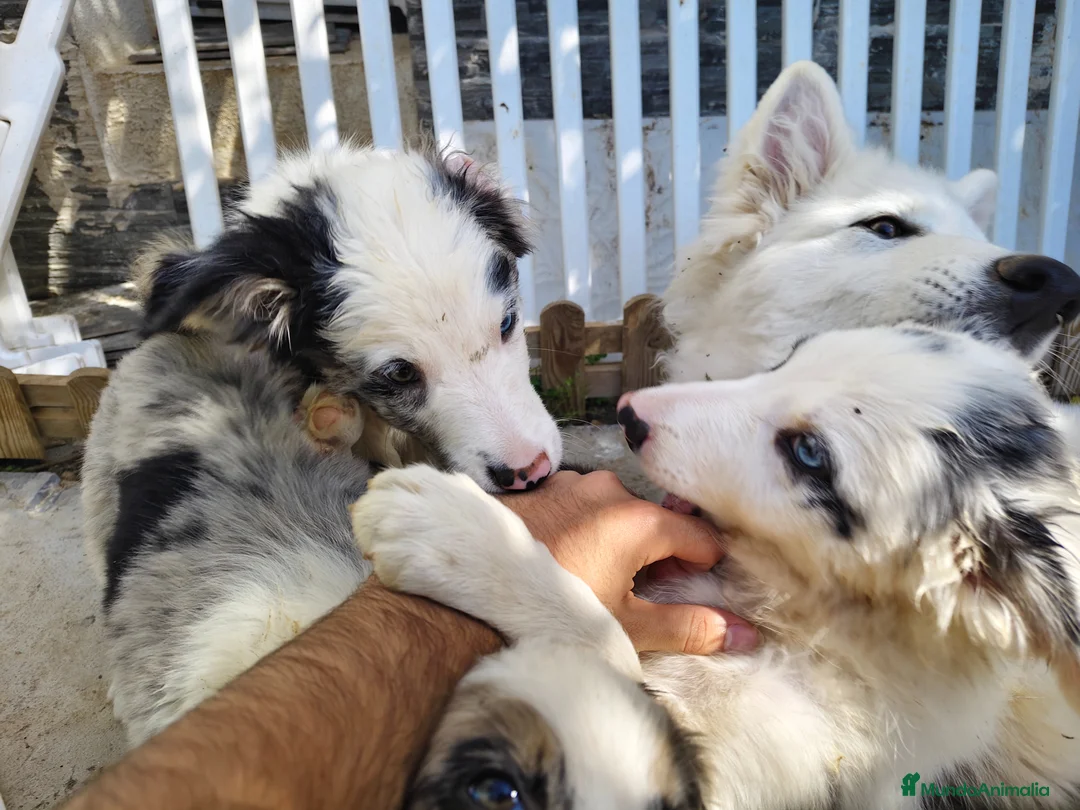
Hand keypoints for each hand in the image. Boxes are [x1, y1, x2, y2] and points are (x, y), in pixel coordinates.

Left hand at [498, 470, 758, 655]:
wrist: (465, 603)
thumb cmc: (551, 616)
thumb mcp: (628, 628)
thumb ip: (690, 626)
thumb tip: (742, 631)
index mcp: (637, 519)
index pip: (700, 535)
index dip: (707, 566)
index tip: (702, 590)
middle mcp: (605, 489)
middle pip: (654, 521)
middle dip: (658, 555)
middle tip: (642, 596)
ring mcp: (566, 485)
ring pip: (613, 512)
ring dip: (616, 541)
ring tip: (598, 582)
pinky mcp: (535, 491)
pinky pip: (575, 507)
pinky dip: (582, 530)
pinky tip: (564, 563)